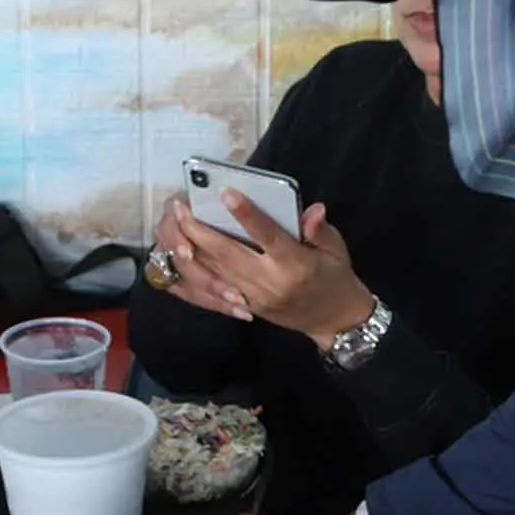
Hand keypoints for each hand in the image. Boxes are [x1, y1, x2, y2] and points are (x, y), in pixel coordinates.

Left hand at [166, 196, 374, 348]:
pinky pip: (217, 288)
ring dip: (193, 248)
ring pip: (217, 271)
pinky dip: (197, 272)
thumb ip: (320, 230)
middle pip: (229, 253)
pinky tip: (182, 256)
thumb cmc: (336, 278)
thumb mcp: (337, 250)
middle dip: (201, 230)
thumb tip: (313, 209)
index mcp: (295, 264)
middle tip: (181, 207)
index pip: (267, 236)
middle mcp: (271, 281)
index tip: (227, 193)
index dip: (247, 215)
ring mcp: (255, 296)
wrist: (334, 321)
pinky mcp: (247, 306)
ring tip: (176, 224)